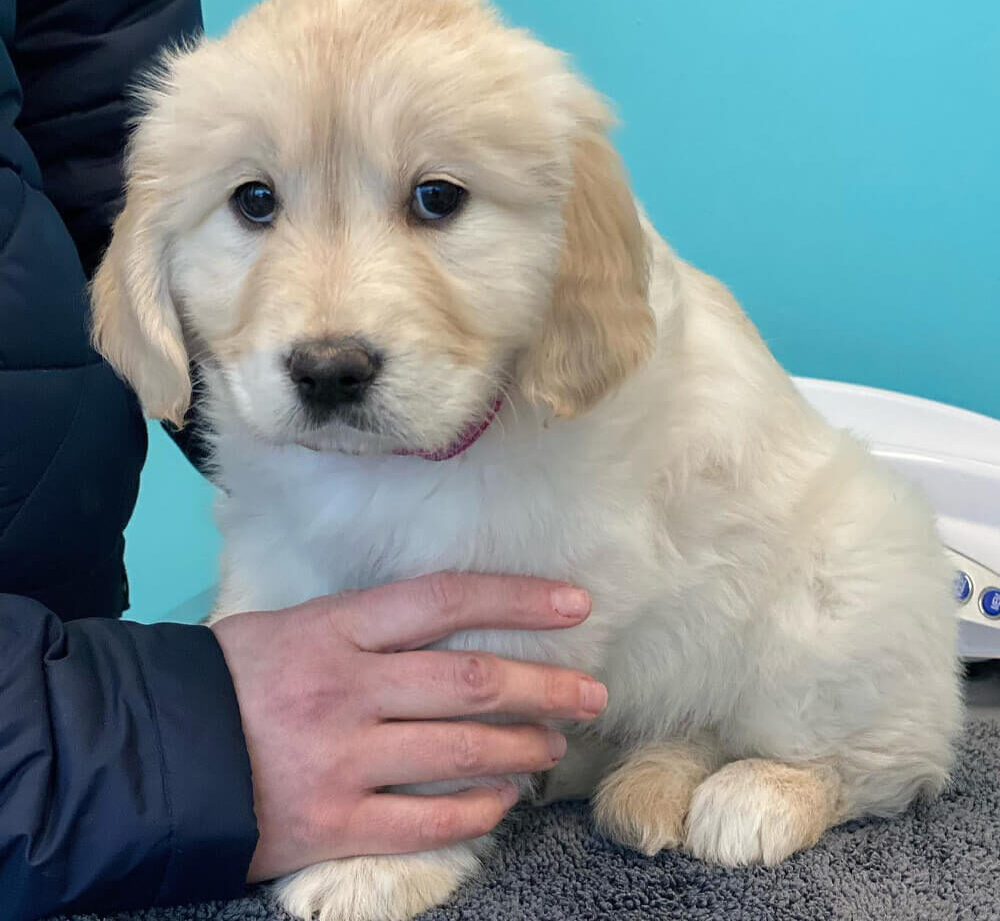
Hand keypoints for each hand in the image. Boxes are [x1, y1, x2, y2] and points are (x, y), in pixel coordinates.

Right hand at [210, 573, 607, 881]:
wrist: (153, 753)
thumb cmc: (231, 679)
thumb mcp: (293, 626)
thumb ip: (366, 626)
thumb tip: (450, 626)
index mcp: (336, 629)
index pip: (444, 600)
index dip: (516, 598)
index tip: (574, 605)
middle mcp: (347, 688)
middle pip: (470, 681)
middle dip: (545, 686)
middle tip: (590, 693)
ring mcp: (342, 759)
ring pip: (460, 750)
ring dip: (522, 746)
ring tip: (556, 743)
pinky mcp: (332, 823)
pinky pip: (426, 819)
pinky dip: (477, 809)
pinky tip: (505, 798)